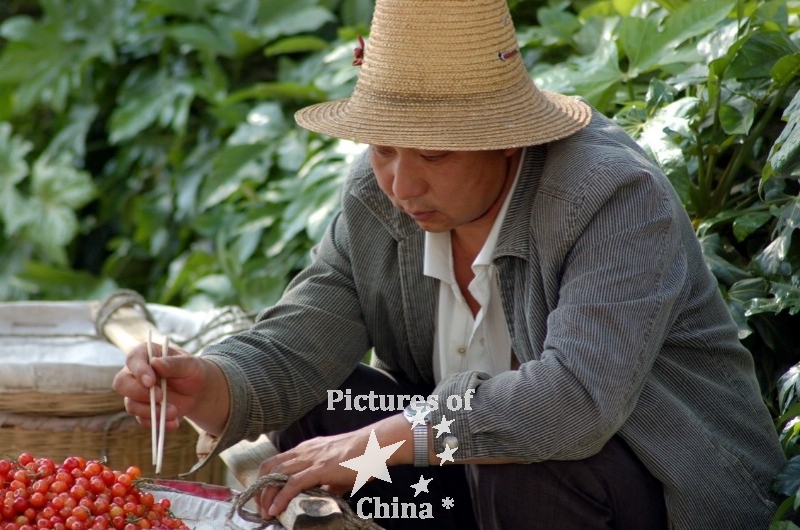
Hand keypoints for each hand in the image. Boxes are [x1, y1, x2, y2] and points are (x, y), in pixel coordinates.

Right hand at [112, 342, 210, 430]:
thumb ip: (174, 363)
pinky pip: (142, 419)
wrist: (198, 390)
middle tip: (161, 398)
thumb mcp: (190, 364)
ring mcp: (136, 393)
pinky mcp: (142, 410)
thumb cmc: (192, 370)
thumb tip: (156, 363)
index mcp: (146, 354)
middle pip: (122, 383)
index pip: (133, 360)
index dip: (139, 371)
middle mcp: (135, 373)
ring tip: (174, 412)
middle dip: (140, 393)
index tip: (151, 382)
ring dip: (151, 411)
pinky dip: (157, 423)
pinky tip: (173, 422)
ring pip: (131, 405)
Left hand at [256, 414, 411, 518]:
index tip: (264, 499)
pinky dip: (280, 498)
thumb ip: (327, 483)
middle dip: (259, 490)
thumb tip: (322, 498)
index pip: (275, 462)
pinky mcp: (319, 468)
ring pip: (275, 475)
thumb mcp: (338, 470)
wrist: (376, 445)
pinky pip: (292, 484)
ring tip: (265, 514)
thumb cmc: (362, 456)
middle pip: (268, 468)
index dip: (264, 481)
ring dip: (266, 497)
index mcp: (307, 449)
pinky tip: (275, 510)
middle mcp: (304, 451)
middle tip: (261, 509)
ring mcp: (310, 458)